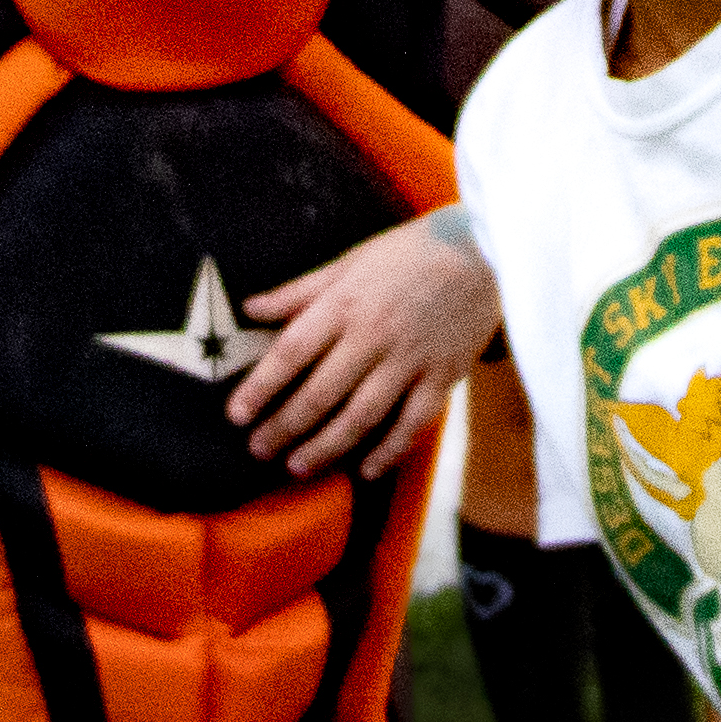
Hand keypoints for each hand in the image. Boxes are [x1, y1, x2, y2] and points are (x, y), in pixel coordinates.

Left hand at [228, 214, 494, 476]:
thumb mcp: (349, 261)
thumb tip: (250, 308)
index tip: (236, 414)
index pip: (292, 351)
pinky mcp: (443, 376)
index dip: (261, 386)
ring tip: (296, 466)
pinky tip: (365, 470)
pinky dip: (389, 450)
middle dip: (285, 425)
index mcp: (345, 303)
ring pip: (361, 414)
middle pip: (320, 391)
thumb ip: (299, 291)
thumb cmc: (409, 253)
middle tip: (258, 450)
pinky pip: (413, 422)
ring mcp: (411, 359)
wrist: (484, 251)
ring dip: (326, 446)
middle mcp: (374, 335)